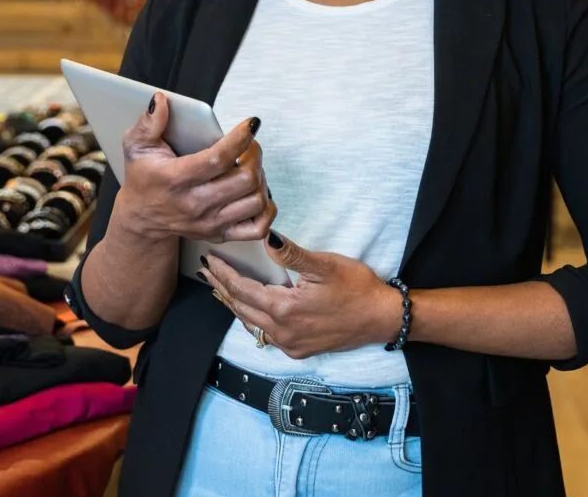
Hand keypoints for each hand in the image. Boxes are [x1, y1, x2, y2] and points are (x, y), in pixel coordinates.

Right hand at [114, 93, 275, 244]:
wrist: (142, 218)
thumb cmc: (144, 177)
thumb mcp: (137, 146)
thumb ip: (148, 122)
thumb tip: (160, 101)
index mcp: (177, 179)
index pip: (218, 159)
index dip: (241, 139)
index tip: (251, 124)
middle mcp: (196, 204)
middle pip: (245, 180)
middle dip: (254, 155)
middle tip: (249, 145)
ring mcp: (211, 222)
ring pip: (256, 201)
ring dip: (260, 179)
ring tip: (249, 166)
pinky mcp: (221, 234)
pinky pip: (258, 228)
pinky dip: (266, 208)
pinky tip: (255, 191)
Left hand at [200, 233, 401, 358]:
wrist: (381, 318)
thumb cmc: (356, 287)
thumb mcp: (325, 264)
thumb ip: (291, 253)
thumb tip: (266, 237)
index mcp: (284, 308)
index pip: (242, 289)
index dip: (224, 273)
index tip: (210, 260)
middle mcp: (282, 331)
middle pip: (241, 308)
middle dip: (221, 288)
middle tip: (207, 272)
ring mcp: (290, 344)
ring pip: (251, 324)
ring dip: (234, 304)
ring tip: (220, 289)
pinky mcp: (300, 349)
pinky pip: (266, 334)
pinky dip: (252, 319)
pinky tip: (250, 310)